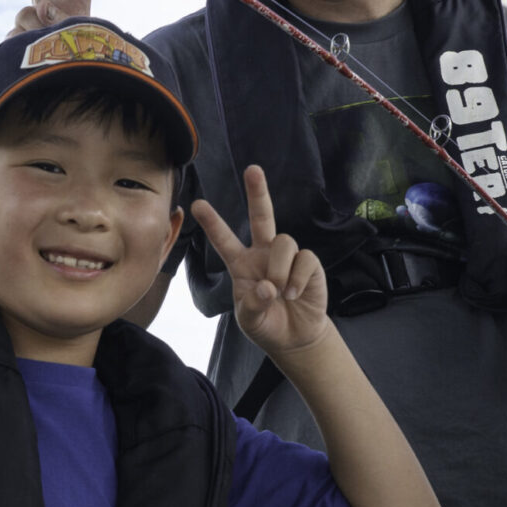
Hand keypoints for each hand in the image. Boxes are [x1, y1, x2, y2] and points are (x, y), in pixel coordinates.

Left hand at [192, 166, 333, 357]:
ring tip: (280, 292)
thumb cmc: (266, 324)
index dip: (213, 224)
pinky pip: (304, 259)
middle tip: (252, 170)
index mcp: (241, 264)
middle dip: (258, 193)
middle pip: (262, 217)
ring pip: (284, 242)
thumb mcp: (250, 320)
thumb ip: (253, 305)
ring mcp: (287, 257)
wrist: (295, 337)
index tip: (197, 205)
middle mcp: (263, 254)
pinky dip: (298, 279)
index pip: (224, 241)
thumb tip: (268, 287)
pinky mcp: (309, 263)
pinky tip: (294, 294)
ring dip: (279, 269)